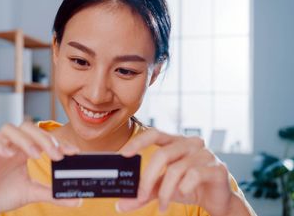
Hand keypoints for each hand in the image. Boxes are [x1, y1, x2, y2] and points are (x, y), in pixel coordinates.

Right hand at [0, 121, 79, 215]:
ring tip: (36, 154)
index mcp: (23, 150)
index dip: (58, 141)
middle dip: (44, 138)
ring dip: (24, 139)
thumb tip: (78, 201)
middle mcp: (10, 145)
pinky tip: (9, 154)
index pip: (42, 136)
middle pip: (27, 127)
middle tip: (57, 155)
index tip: (73, 152)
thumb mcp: (32, 193)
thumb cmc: (4, 194)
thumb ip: (53, 195)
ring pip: (7, 129)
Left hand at [116, 129, 234, 215]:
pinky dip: (184, 189)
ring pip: (176, 169)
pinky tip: (184, 194)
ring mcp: (205, 154)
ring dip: (165, 191)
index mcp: (175, 142)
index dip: (138, 142)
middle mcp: (190, 143)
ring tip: (162, 205)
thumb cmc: (188, 187)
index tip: (123, 154)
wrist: (218, 201)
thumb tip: (121, 205)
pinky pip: (194, 175)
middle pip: (162, 154)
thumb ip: (144, 193)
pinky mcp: (217, 168)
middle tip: (141, 196)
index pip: (154, 133)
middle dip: (148, 178)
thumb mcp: (163, 189)